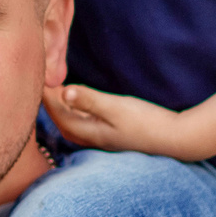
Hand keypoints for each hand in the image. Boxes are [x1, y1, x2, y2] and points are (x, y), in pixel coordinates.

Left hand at [43, 81, 194, 158]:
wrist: (177, 139)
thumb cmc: (147, 123)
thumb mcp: (117, 108)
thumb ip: (89, 100)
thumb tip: (63, 92)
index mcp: (89, 132)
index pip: (58, 114)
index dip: (47, 96)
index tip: (38, 76)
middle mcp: (93, 139)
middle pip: (62, 122)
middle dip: (50, 104)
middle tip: (42, 83)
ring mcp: (103, 140)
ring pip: (73, 124)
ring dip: (63, 109)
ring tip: (56, 91)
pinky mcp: (114, 137)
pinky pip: (85, 124)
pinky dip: (77, 113)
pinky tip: (81, 105)